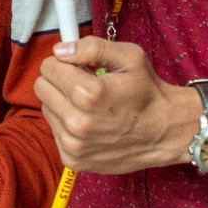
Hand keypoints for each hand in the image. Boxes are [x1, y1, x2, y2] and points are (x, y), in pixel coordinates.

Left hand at [34, 39, 202, 174]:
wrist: (164, 132)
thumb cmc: (148, 93)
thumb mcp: (129, 57)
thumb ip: (92, 47)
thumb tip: (60, 50)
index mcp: (88, 94)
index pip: (48, 67)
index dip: (65, 63)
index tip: (81, 67)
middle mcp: (77, 122)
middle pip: (42, 88)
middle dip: (60, 81)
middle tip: (84, 84)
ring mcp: (74, 144)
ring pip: (46, 109)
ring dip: (63, 103)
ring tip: (90, 106)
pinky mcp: (73, 160)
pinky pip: (54, 132)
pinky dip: (67, 125)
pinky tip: (90, 123)